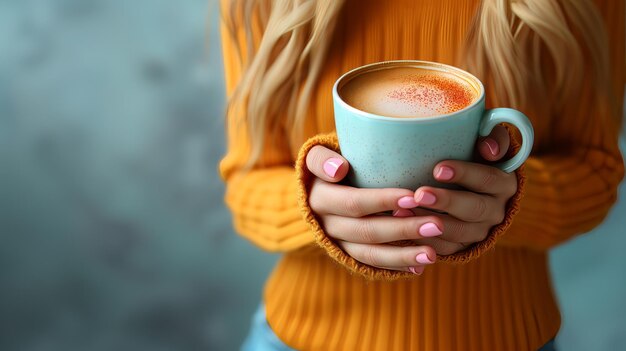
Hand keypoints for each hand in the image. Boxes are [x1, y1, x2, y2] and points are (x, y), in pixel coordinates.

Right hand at [306, 145, 439, 274]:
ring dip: (403, 255)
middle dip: (403, 229)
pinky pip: (373, 264)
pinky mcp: (348, 255)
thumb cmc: (326, 167)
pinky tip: (421, 266)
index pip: (354, 203)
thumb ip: (322, 159)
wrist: (314, 193)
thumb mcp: (316, 158)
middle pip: (367, 231)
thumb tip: (338, 169)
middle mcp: (327, 225)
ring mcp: (338, 243)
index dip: (382, 201)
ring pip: (371, 254)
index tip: (413, 198)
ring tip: (432, 254)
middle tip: (437, 225)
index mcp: (320, 199)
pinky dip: (397, 265)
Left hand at [407, 125, 517, 254]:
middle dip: (446, 202)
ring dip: (431, 224)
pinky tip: (405, 231)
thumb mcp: (485, 142)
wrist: (466, 188)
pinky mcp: (464, 246)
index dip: (465, 174)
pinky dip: (425, 242)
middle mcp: (496, 210)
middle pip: (474, 208)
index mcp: (504, 183)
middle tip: (419, 194)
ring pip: (460, 232)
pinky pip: (447, 249)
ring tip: (403, 212)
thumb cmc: (470, 156)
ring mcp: (480, 231)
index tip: (438, 168)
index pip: (488, 179)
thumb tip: (489, 148)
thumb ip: (494, 137)